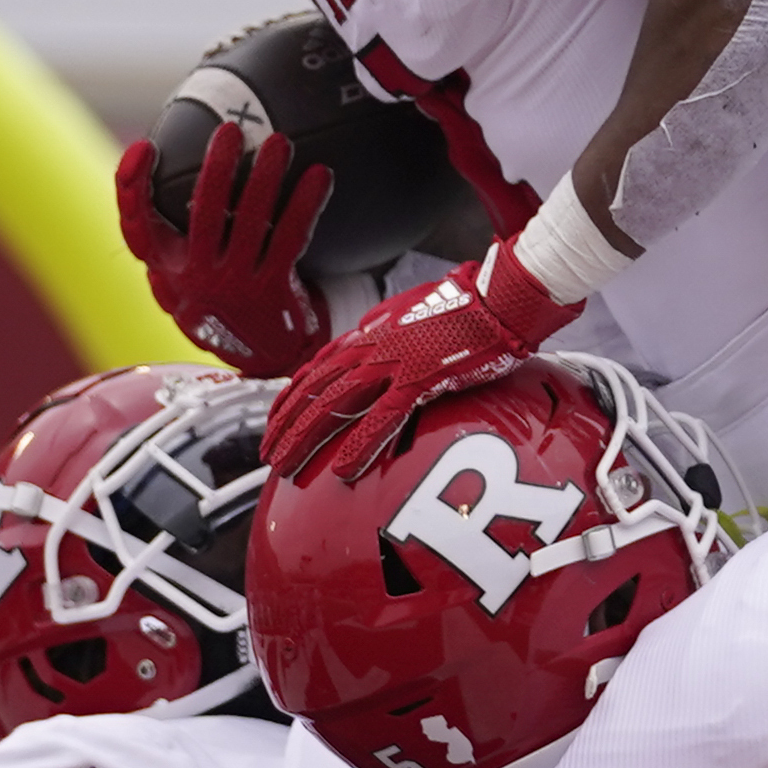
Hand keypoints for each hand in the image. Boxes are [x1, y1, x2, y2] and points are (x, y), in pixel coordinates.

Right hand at [116, 125, 333, 377]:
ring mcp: (236, 286)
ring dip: (266, 177)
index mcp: (168, 270)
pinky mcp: (272, 291)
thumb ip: (175, 243)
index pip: (137, 228)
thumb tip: (165, 175)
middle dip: (217, 167)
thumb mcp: (184, 280)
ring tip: (279, 143)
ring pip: (251, 221)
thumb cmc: (220, 303)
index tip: (143, 147)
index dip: (132, 188)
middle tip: (231, 130)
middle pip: (204, 214)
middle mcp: (197, 278)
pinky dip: (306, 204)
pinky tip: (320, 176)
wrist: (260, 359)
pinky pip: (291, 238)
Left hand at [262, 241, 581, 482]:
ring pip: (334, 404)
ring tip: (286, 466)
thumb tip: (376, 353)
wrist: (499, 297)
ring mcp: (393, 361)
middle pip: (314, 389)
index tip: (274, 421)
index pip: (316, 368)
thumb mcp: (414, 317)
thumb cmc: (466, 306)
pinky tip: (344, 469)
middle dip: (286, 425)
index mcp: (369, 333)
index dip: (291, 397)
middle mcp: (372, 346)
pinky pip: (382, 418)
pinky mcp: (420, 377)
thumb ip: (389, 338)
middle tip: (268, 454)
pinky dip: (360, 444)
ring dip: (306, 438)